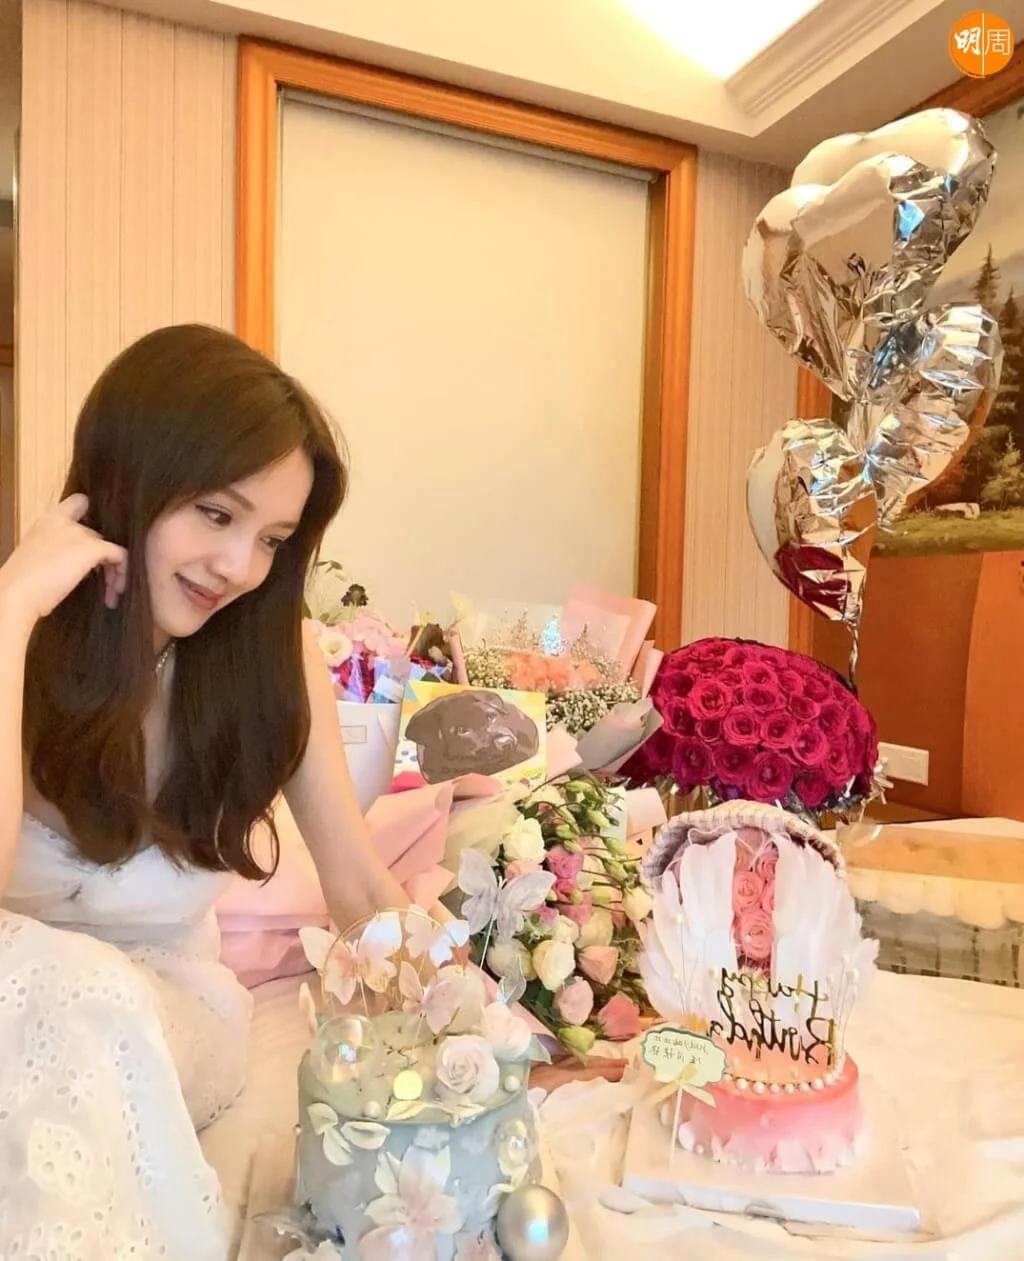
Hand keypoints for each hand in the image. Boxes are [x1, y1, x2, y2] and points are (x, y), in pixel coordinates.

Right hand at [0, 494, 127, 623]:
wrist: (16, 594)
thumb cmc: (23, 584)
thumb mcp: (38, 556)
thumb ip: (58, 548)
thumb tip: (78, 562)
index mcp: (47, 520)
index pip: (79, 502)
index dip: (91, 520)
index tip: (94, 543)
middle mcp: (64, 520)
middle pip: (97, 535)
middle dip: (102, 558)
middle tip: (104, 580)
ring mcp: (79, 532)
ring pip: (109, 547)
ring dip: (114, 570)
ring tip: (111, 591)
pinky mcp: (92, 547)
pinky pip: (119, 555)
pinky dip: (121, 574)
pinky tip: (113, 592)